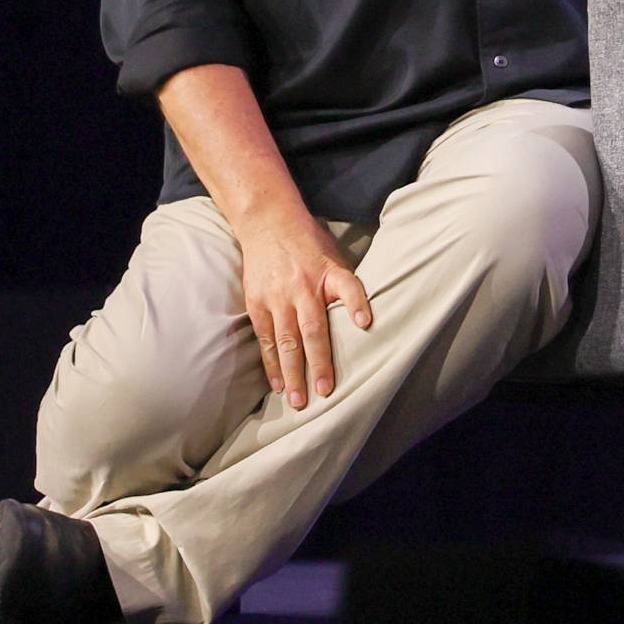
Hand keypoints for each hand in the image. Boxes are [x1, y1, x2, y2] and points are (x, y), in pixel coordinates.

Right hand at [234, 209, 372, 410]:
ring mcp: (277, 297)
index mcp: (329, 273)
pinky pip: (266, 340)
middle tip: (324, 392)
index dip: (358, 304)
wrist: (268, 223)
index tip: (365, 324)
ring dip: (292, 373)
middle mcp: (302, 288)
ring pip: (285, 342)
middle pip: (312, 330)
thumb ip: (346, 287)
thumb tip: (366, 321)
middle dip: (318, 364)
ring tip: (297, 400)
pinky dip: (271, 364)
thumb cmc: (310, 245)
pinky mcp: (257, 304)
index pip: (348, 288)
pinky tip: (277, 385)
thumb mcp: (336, 257)